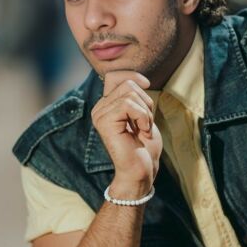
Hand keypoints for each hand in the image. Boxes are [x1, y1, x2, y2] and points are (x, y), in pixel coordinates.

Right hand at [91, 71, 162, 192]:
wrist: (140, 171)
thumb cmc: (144, 147)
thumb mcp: (143, 116)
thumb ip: (136, 98)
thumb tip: (138, 80)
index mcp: (107, 105)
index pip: (114, 76)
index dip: (132, 75)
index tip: (147, 85)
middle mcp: (99, 108)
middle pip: (127, 84)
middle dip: (145, 101)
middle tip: (145, 123)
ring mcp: (100, 114)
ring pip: (130, 93)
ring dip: (145, 112)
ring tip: (143, 129)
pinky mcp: (104, 121)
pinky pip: (129, 105)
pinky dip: (143, 118)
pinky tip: (141, 132)